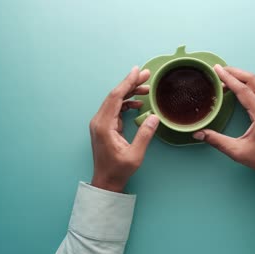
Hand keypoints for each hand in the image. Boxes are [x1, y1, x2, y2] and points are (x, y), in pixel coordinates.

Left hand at [90, 66, 159, 192]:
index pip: (115, 98)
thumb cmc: (118, 171)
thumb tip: (155, 116)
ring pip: (115, 101)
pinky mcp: (104, 126)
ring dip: (130, 93)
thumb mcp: (135, 154)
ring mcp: (100, 123)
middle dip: (130, 84)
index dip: (127, 82)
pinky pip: (115, 109)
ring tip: (146, 88)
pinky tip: (138, 103)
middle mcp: (99, 121)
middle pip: (114, 96)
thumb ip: (145, 134)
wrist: (105, 181)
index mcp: (103, 126)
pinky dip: (126, 103)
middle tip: (146, 75)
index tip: (137, 71)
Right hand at [193, 65, 254, 172]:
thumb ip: (216, 141)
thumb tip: (198, 133)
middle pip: (252, 80)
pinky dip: (244, 84)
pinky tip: (233, 87)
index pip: (243, 90)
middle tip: (218, 69)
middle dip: (235, 72)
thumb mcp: (236, 151)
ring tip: (224, 75)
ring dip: (240, 76)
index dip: (229, 78)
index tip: (217, 70)